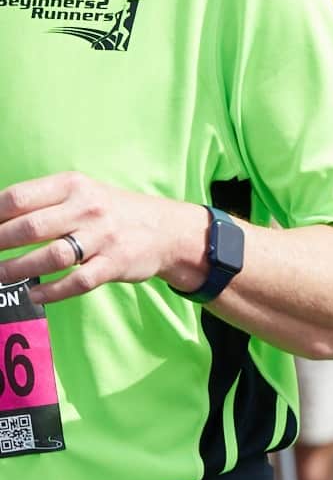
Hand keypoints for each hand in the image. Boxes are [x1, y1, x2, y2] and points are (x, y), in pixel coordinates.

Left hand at [0, 172, 206, 301]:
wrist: (168, 229)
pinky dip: (50, 291)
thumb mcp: (82, 193)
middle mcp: (88, 208)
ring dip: (16, 270)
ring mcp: (103, 237)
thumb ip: (43, 202)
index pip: (18, 198)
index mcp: (73, 185)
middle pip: (29, 228)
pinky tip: (34, 294)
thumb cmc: (112, 212)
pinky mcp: (114, 264)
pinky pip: (76, 282)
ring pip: (50, 257)